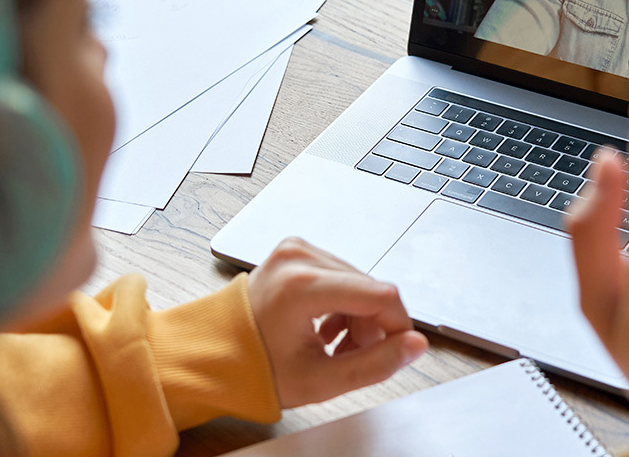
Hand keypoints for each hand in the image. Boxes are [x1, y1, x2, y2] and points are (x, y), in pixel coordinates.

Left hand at [247, 238, 428, 408]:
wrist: (214, 354)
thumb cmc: (257, 369)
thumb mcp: (321, 380)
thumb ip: (375, 364)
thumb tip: (415, 346)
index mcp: (301, 285)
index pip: (381, 295)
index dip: (399, 326)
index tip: (398, 350)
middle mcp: (299, 257)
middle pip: (370, 287)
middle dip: (373, 325)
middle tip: (350, 355)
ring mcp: (296, 249)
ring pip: (358, 281)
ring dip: (358, 315)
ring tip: (334, 345)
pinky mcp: (295, 250)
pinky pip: (340, 274)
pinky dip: (343, 301)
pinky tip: (326, 327)